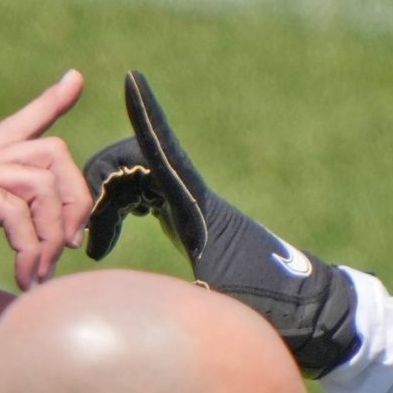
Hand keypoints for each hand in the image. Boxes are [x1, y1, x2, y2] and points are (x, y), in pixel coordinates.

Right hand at [0, 70, 92, 335]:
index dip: (49, 105)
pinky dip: (30, 245)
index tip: (75, 80)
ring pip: (41, 179)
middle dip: (75, 199)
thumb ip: (9, 294)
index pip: (18, 131)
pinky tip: (23, 276)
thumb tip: (37, 315)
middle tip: (73, 248)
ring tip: (38, 276)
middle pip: (50, 152)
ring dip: (53, 233)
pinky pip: (15, 206)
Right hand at [79, 71, 359, 375]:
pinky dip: (118, 209)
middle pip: (136, 161)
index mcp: (197, 209)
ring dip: (107, 199)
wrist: (307, 311)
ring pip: (136, 180)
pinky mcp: (187, 224)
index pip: (165, 151)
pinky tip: (105, 238)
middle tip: (84, 231)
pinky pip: (142, 197)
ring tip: (92, 245)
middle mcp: (192, 199)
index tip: (132, 79)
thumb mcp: (221, 307)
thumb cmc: (270, 310)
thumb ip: (182, 302)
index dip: (147, 114)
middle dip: (101, 179)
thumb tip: (144, 312)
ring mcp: (189, 209)